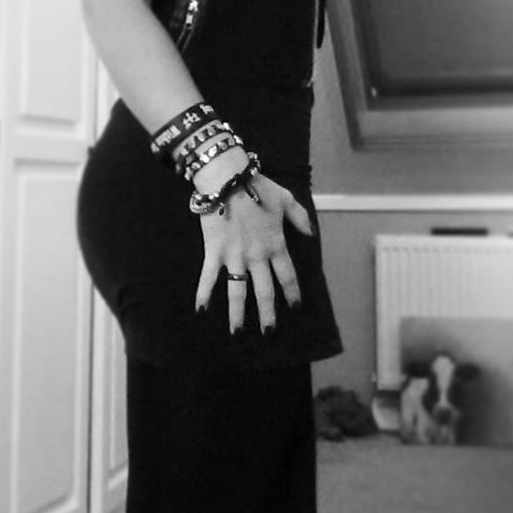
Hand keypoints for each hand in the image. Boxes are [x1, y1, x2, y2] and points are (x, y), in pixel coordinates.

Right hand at [193, 170, 315, 334]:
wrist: (228, 179)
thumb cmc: (258, 186)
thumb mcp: (286, 199)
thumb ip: (300, 218)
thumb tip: (311, 234)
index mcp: (275, 244)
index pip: (287, 276)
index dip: (292, 293)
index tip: (295, 307)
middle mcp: (257, 256)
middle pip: (264, 291)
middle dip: (267, 314)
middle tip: (269, 332)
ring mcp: (235, 257)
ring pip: (238, 292)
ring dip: (238, 314)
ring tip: (238, 333)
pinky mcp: (215, 252)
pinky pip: (208, 277)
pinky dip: (203, 294)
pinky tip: (201, 311)